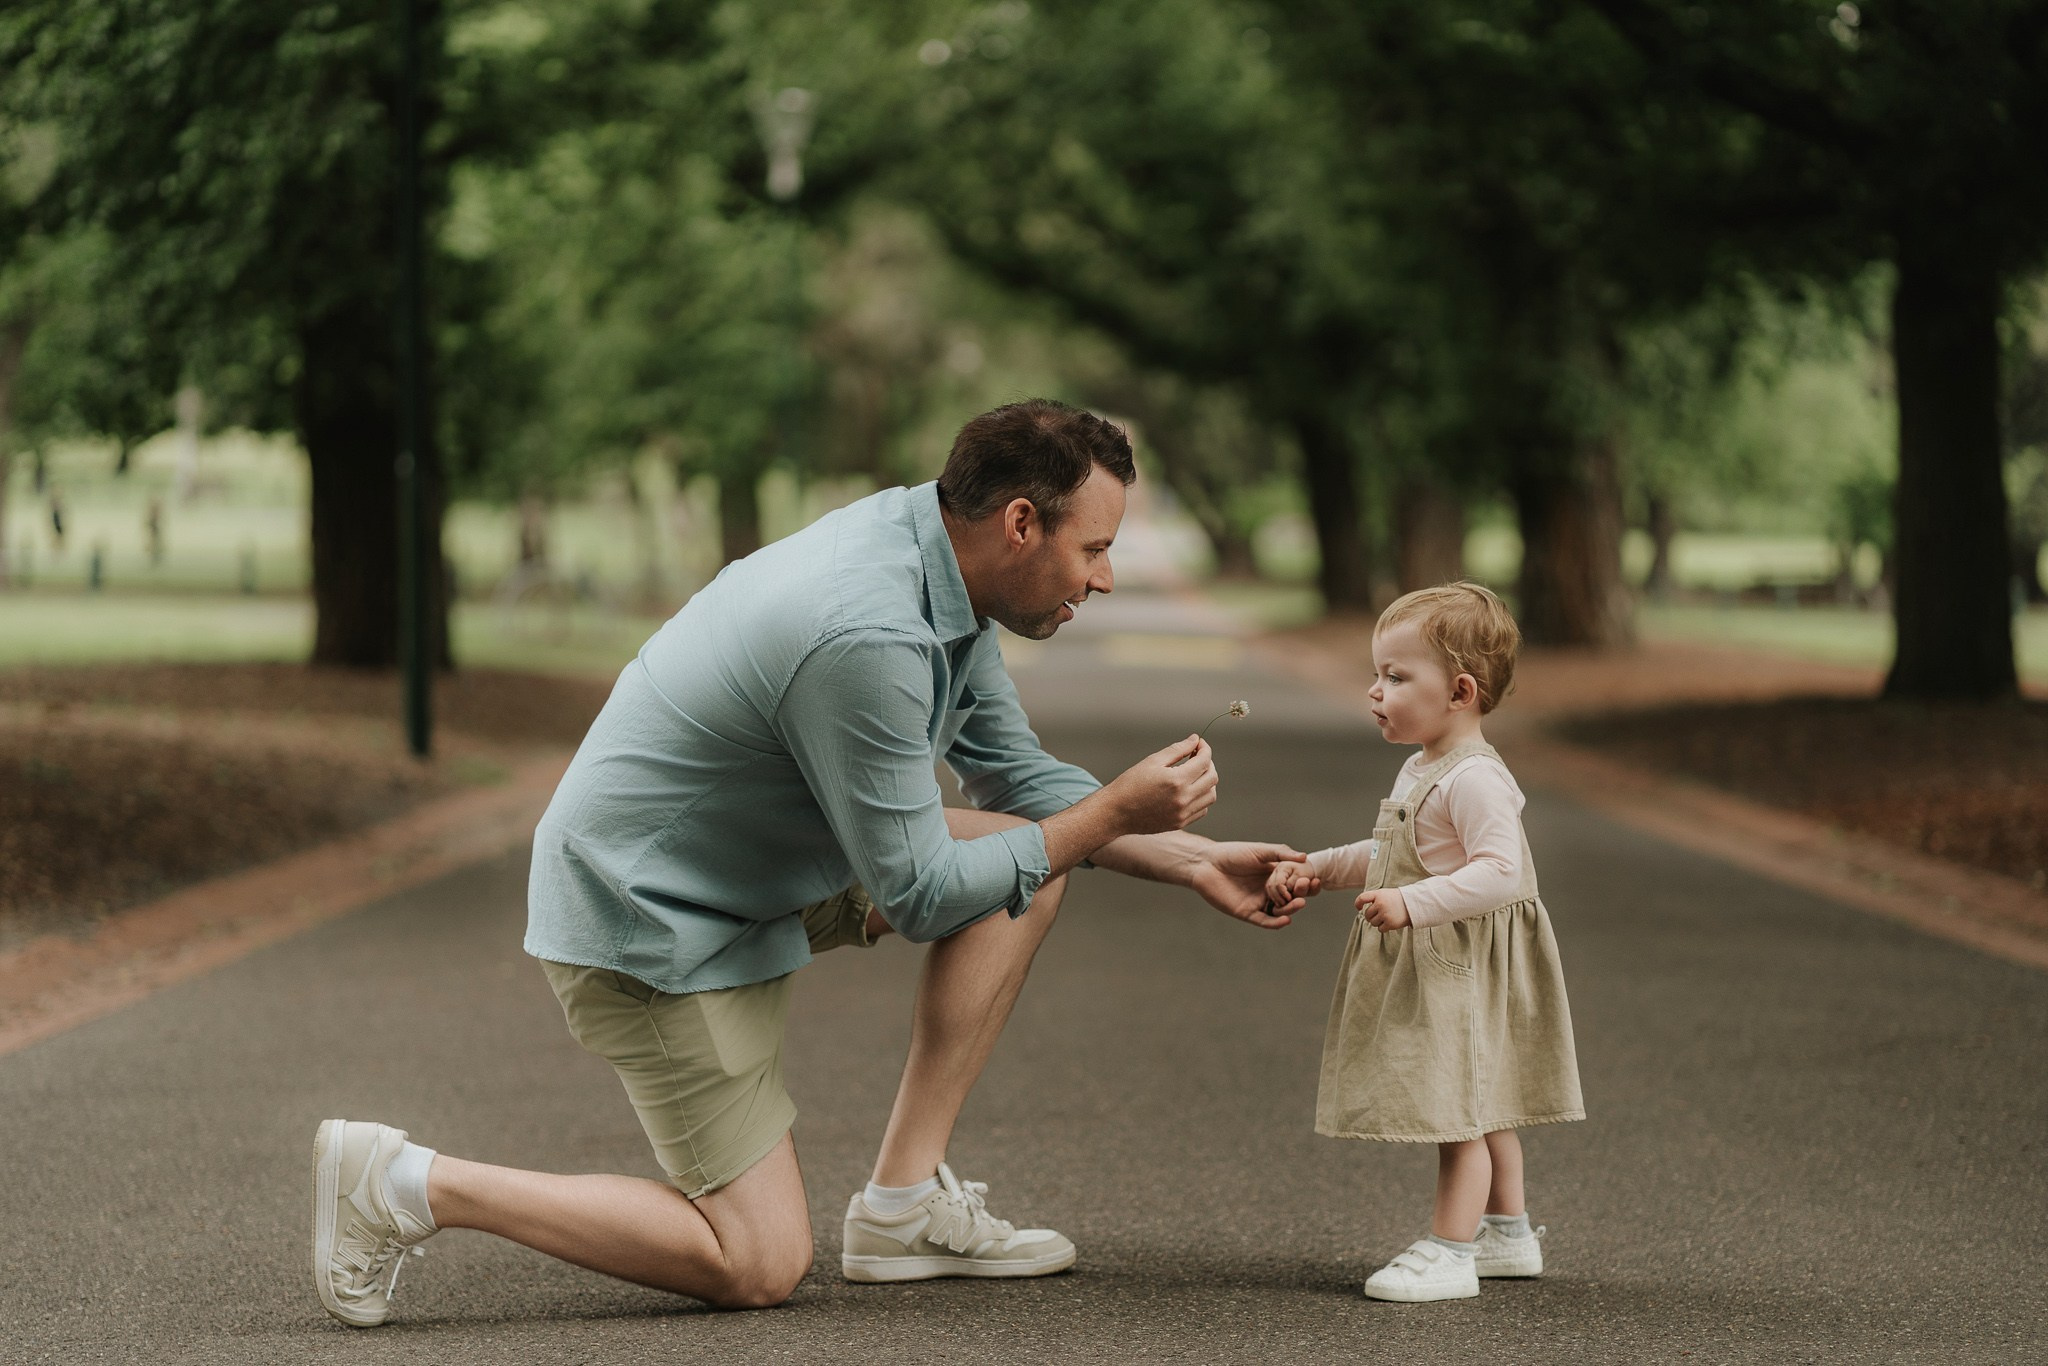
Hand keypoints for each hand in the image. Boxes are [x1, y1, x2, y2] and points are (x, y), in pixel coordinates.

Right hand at [1106, 735, 1217, 835]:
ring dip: (1207, 781)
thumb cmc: (1131, 783)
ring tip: (1193, 774)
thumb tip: (1195, 740)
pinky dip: (1201, 797)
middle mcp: (1184, 799)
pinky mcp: (1180, 823)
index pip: (1204, 761)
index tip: (1199, 743)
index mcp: (1177, 780)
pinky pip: (1202, 809)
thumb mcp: (1153, 761)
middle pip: (1212, 778)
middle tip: (1195, 757)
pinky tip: (1189, 789)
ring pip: (1211, 795)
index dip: (1205, 748)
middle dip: (1208, 763)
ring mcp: (1183, 813)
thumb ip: (1177, 749)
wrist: (1116, 812)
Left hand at [1192, 841, 1311, 928]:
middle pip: (1290, 899)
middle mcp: (1269, 891)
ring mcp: (1259, 902)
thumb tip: (1305, 857)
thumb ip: (1281, 854)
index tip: (1315, 881)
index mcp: (1274, 877)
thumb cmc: (1233, 853)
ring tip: (1299, 903)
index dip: (1306, 884)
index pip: (1295, 884)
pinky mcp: (1247, 913)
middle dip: (1300, 897)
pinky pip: (1265, 921)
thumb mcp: (1260, 851)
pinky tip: (1286, 919)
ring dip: (1291, 909)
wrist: (1208, 863)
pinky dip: (1276, 923)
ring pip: (1280, 912)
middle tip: (1306, 892)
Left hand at [1355, 887, 1409, 931]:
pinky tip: (1390, 922)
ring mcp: (1385, 914)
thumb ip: (1374, 899)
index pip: (1362, 898)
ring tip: (1387, 917)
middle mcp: (1380, 904)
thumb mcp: (1385, 894)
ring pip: (1373, 923)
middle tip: (1380, 914)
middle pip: (1367, 915)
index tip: (1359, 908)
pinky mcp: (1390, 923)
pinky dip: (1384, 927)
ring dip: (1378, 922)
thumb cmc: (1397, 899)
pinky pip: (1380, 929)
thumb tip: (1361, 909)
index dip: (1358, 904)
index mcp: (1378, 894)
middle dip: (1371, 916)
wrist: (1414, 904)